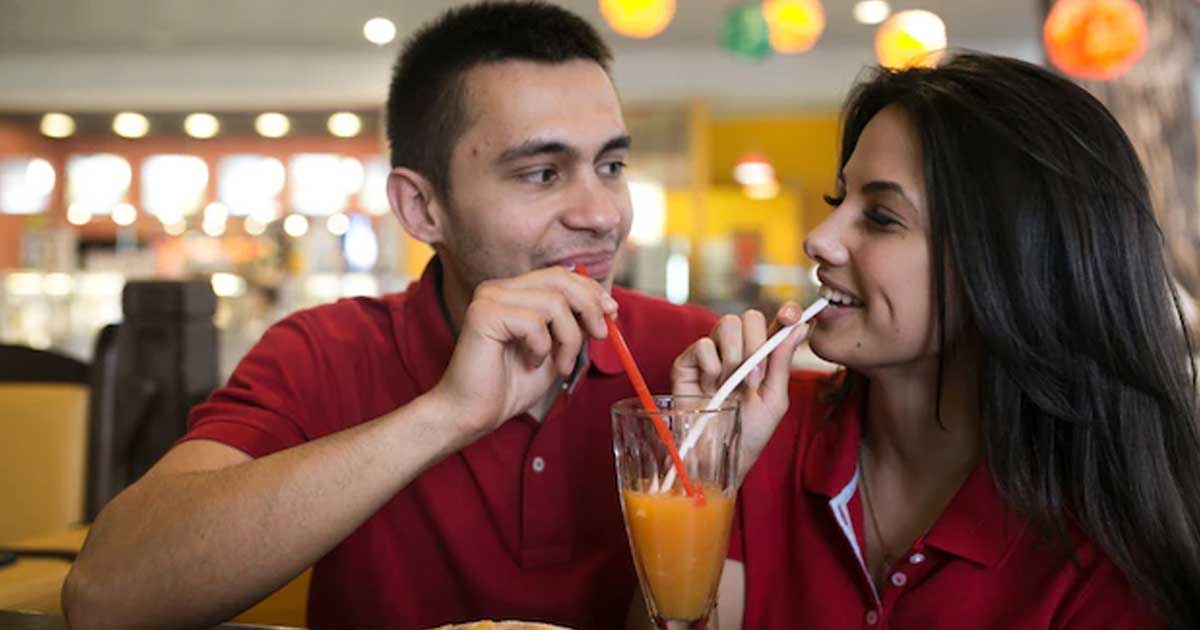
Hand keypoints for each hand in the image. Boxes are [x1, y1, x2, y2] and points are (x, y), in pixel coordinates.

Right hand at [430, 267, 616, 440]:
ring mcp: (489, 298)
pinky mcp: (483, 314)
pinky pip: (534, 322)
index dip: (590, 290)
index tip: (611, 313)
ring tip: (561, 366)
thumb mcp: (555, 350)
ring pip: (553, 302)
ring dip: (569, 338)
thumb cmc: (510, 385)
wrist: (474, 413)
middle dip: (589, 306)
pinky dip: (542, 347)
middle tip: (601, 335)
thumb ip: (574, 326)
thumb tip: (605, 306)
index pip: (560, 275)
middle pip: (559, 279)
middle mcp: (499, 288)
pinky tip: (531, 363)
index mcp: (513, 292)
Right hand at [671, 303, 808, 480]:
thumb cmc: (747, 432)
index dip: (785, 312)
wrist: (719, 458)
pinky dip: (711, 367)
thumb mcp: (775, 399)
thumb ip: (783, 361)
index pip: (774, 322)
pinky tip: (709, 387)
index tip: (791, 317)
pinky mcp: (686, 363)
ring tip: (730, 385)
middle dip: (756, 345)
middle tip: (754, 377)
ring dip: (735, 357)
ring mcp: (709, 355)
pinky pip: (703, 345)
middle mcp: (735, 350)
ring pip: (727, 324)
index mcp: (760, 356)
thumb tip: (802, 325)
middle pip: (749, 317)